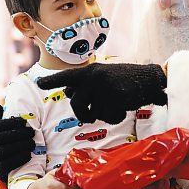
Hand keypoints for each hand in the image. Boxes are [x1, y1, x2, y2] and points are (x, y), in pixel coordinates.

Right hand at [0, 102, 34, 182]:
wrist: (5, 167)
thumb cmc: (6, 144)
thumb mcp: (1, 130)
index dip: (10, 123)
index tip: (24, 122)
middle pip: (0, 138)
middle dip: (18, 134)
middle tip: (32, 133)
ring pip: (4, 150)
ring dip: (21, 146)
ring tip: (32, 143)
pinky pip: (7, 164)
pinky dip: (19, 158)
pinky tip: (28, 154)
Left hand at [37, 63, 166, 124]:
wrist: (148, 79)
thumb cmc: (124, 81)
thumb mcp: (102, 78)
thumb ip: (85, 85)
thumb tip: (69, 93)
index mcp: (89, 71)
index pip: (66, 77)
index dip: (52, 81)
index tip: (39, 84)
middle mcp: (94, 76)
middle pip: (76, 104)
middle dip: (83, 115)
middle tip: (90, 117)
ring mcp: (105, 86)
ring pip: (93, 113)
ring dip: (102, 115)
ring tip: (113, 106)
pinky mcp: (116, 96)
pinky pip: (109, 116)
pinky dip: (116, 117)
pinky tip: (124, 107)